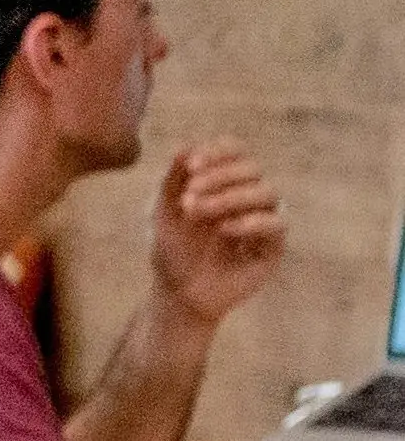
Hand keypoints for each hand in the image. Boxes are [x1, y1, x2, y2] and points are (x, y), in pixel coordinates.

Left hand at [154, 142, 285, 324]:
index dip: (219, 151)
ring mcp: (264, 219)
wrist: (178, 294)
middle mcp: (249, 196)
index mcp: (225, 182)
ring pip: (268, 191)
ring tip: (197, 213)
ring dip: (230, 197)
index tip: (192, 165)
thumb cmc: (172, 250)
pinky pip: (277, 224)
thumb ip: (173, 180)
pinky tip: (224, 230)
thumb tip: (185, 146)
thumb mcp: (163, 213)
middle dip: (219, 176)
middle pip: (252, 168)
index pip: (237, 151)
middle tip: (188, 197)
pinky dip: (251, 222)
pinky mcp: (273, 246)